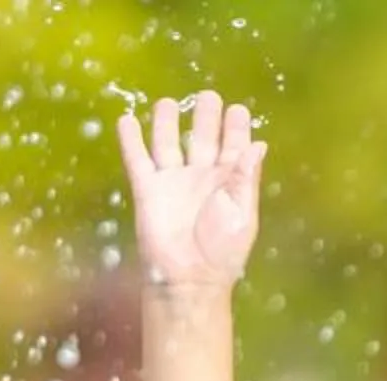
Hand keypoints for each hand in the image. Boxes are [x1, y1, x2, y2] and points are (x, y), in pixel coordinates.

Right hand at [117, 89, 264, 289]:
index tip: (238, 110)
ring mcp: (172, 180)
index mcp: (228, 181)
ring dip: (167, 121)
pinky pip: (137, 159)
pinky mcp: (148, 189)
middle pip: (201, 137)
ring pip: (168, 142)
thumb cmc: (221, 251)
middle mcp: (200, 176)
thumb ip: (246, 178)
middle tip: (208, 96)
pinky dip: (131, 139)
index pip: (233, 146)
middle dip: (205, 116)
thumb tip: (259, 145)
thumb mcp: (242, 214)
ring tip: (169, 102)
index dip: (236, 127)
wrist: (188, 278)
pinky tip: (127, 118)